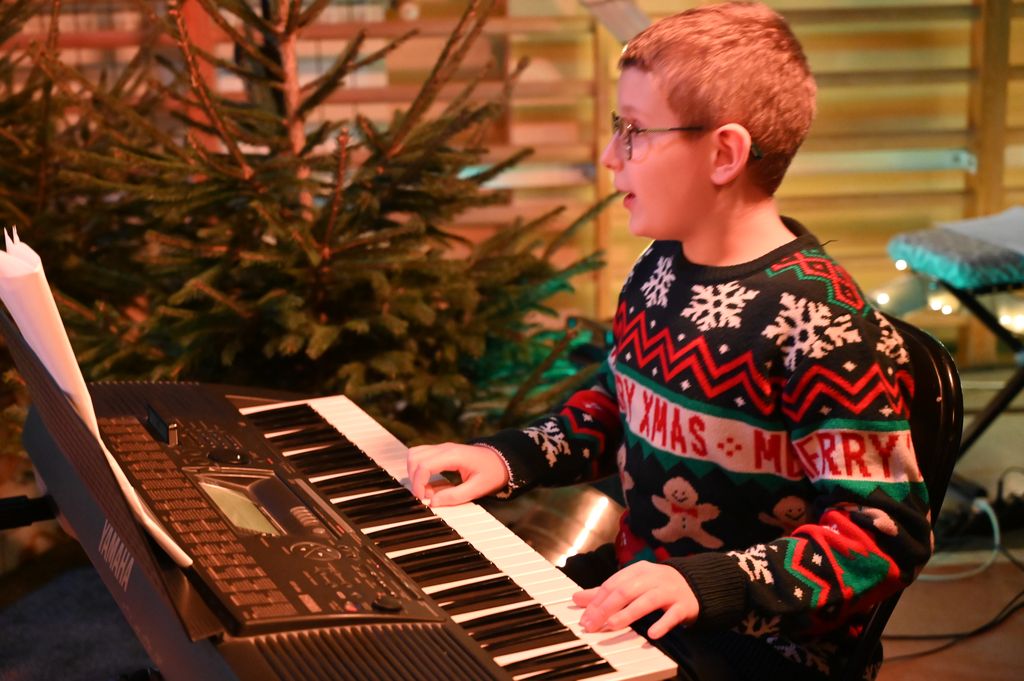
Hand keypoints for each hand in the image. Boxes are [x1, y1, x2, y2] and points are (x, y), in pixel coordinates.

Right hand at [407, 443, 509, 506]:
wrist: (502, 459)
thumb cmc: (492, 473)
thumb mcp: (477, 489)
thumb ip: (454, 496)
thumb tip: (432, 502)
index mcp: (453, 455)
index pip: (424, 465)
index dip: (418, 483)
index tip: (423, 499)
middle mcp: (444, 448)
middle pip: (414, 457)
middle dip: (414, 479)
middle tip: (424, 496)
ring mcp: (442, 448)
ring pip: (415, 454)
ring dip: (414, 473)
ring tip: (426, 490)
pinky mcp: (441, 452)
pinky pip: (422, 456)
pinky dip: (419, 470)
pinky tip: (430, 484)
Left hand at [572, 561, 699, 638]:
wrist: (694, 584)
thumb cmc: (656, 586)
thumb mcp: (631, 584)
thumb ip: (605, 593)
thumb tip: (577, 598)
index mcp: (636, 571)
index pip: (612, 584)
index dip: (596, 601)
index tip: (584, 618)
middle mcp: (652, 578)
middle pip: (625, 591)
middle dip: (606, 608)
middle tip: (592, 625)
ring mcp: (668, 591)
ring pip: (646, 600)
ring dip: (628, 613)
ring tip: (612, 625)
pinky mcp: (683, 605)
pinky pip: (672, 614)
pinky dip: (662, 623)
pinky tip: (652, 633)